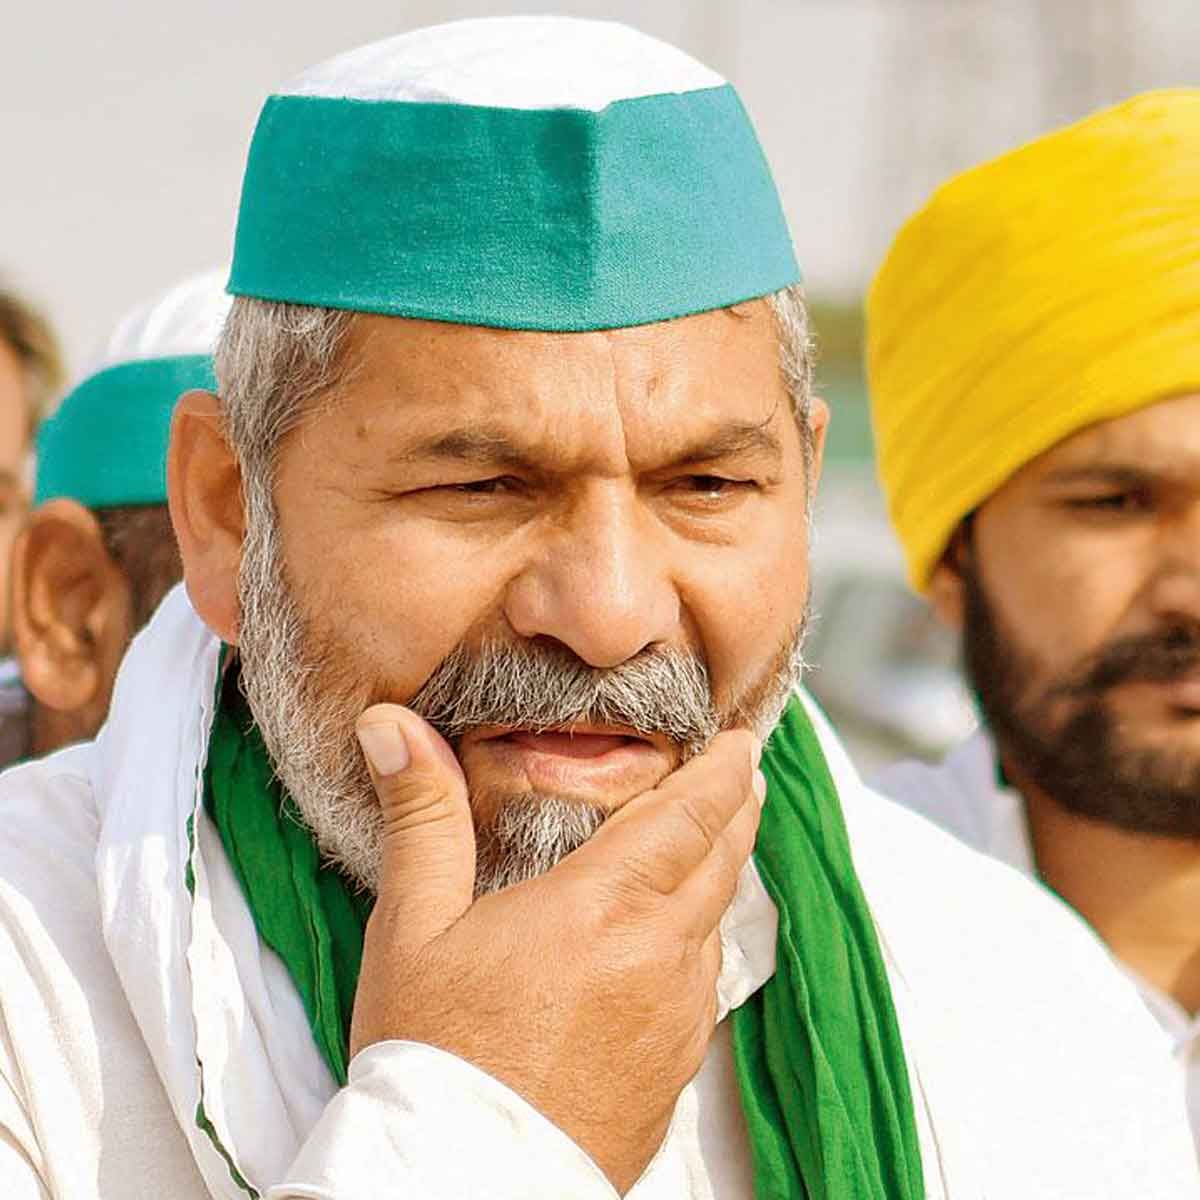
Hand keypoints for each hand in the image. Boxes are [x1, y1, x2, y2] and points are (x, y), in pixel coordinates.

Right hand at [350, 706, 762, 1193]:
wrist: (466, 1185)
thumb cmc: (436, 1055)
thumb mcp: (414, 926)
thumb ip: (421, 816)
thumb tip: (392, 727)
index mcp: (602, 907)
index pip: (689, 817)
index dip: (722, 773)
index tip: (741, 742)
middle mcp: (657, 956)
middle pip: (722, 862)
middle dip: (736, 810)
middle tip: (742, 776)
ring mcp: (676, 1016)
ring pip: (717, 922)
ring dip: (721, 873)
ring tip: (708, 846)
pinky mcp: (675, 1065)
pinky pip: (704, 981)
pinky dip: (701, 937)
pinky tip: (675, 938)